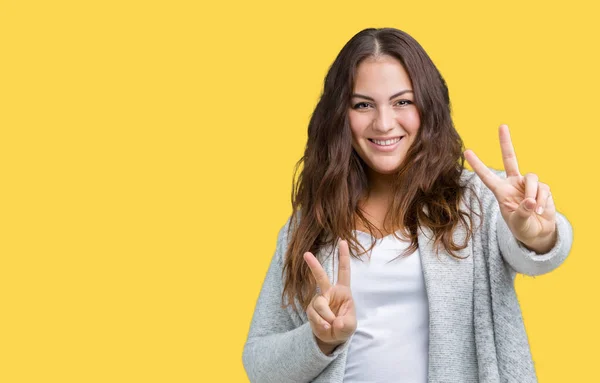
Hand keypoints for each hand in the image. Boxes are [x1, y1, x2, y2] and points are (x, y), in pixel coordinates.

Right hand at [303, 240, 356, 352]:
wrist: (331, 337)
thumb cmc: (343, 326)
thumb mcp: (349, 326)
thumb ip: (345, 324)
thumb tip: (335, 322)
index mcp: (343, 291)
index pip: (344, 271)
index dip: (343, 257)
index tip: (343, 241)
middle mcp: (329, 292)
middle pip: (321, 276)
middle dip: (314, 265)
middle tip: (306, 254)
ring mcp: (319, 300)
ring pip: (318, 304)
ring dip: (325, 316)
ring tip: (330, 326)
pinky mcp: (311, 309)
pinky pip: (313, 314)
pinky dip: (320, 323)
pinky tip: (325, 327)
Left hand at [464, 124, 556, 252]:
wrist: (539, 232)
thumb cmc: (523, 227)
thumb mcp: (518, 223)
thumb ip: (522, 212)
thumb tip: (531, 200)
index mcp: (501, 191)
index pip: (487, 176)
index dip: (478, 164)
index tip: (466, 151)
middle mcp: (513, 183)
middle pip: (510, 158)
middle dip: (506, 142)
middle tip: (502, 126)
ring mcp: (528, 184)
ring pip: (532, 177)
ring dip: (533, 194)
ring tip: (534, 209)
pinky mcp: (542, 187)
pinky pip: (543, 188)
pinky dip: (542, 200)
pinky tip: (540, 210)